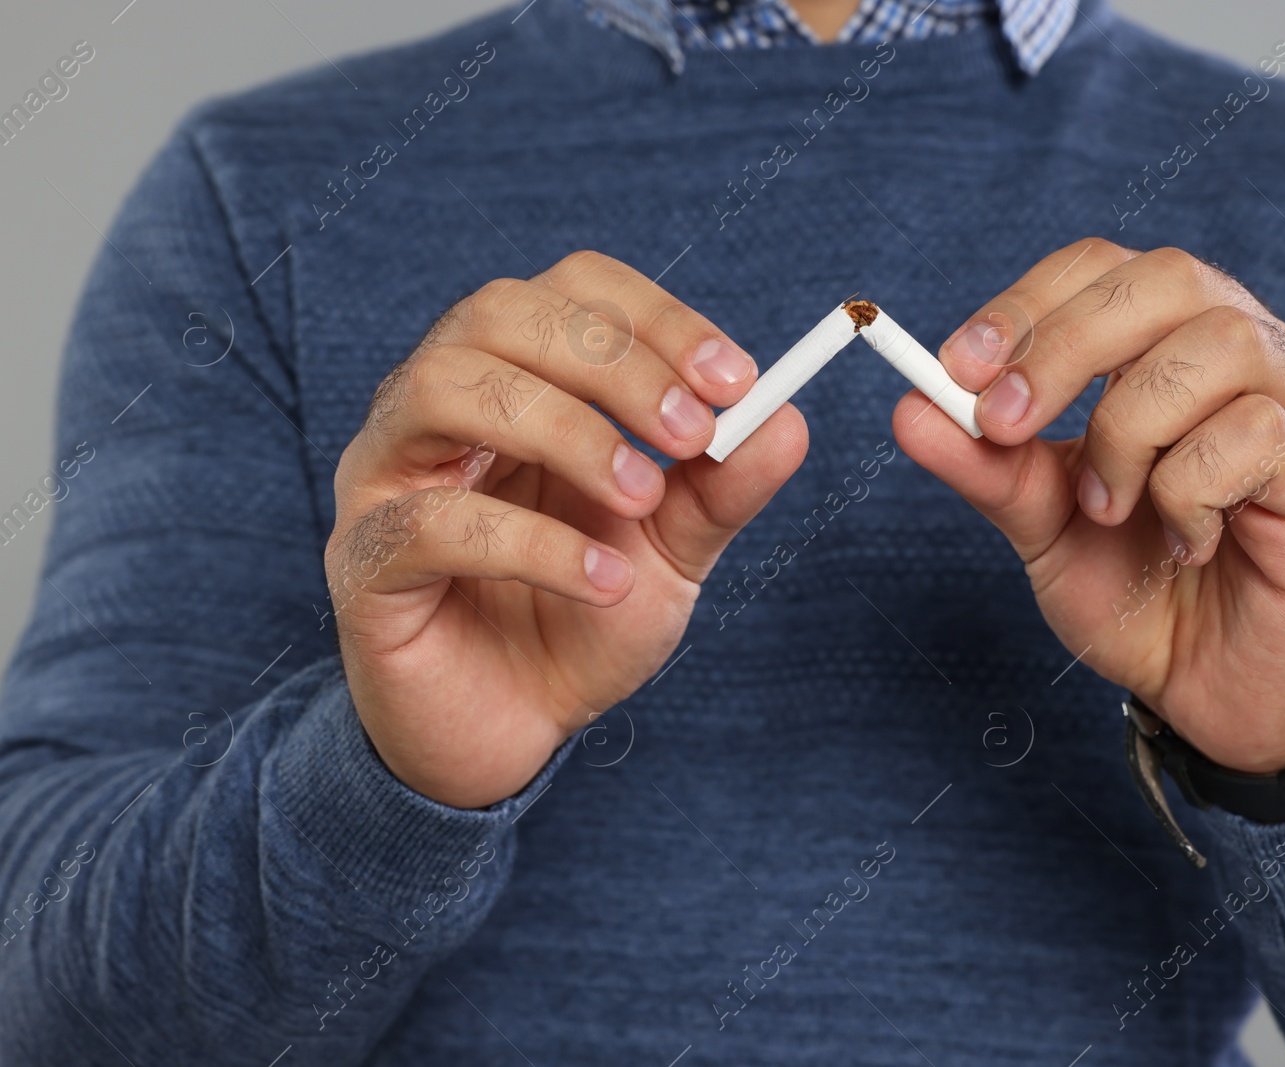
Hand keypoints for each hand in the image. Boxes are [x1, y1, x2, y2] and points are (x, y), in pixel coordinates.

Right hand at [325, 252, 806, 807]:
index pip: (571, 290)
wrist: (513, 729)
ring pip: (446, 387)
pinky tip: (603, 581)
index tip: (735, 379)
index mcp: (516, 377)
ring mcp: (386, 475)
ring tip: (640, 498)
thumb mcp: (672, 550)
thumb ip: (721, 487)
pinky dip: (534, 544)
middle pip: (500, 313)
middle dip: (611, 362)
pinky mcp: (364, 560)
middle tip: (690, 433)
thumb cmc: (580, 617)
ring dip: (564, 430)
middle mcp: (438, 403)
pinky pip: (431, 522)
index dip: (654, 318)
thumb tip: (786, 419)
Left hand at [895, 240, 1284, 774]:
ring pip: (1218, 346)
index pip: (1103, 268)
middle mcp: (1248, 356)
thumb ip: (988, 465)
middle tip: (1004, 425)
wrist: (1213, 696)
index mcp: (1171, 346)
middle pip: (1166, 280)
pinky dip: (1189, 489)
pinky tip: (1184, 544)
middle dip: (1064, 346)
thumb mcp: (1042, 526)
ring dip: (1130, 428)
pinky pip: (1259, 433)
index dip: (1027, 304)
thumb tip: (910, 407)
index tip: (957, 368)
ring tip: (1108, 509)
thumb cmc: (1139, 592)